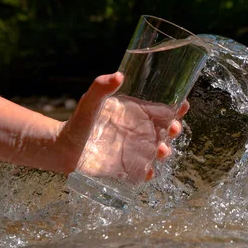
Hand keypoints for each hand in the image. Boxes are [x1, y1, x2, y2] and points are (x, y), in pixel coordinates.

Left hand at [55, 72, 188, 181]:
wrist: (63, 148)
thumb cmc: (78, 122)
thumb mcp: (89, 103)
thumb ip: (101, 88)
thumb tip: (119, 75)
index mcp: (135, 115)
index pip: (161, 110)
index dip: (175, 108)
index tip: (183, 105)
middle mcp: (138, 133)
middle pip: (165, 131)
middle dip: (174, 129)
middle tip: (174, 128)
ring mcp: (134, 151)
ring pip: (157, 151)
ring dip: (164, 151)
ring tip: (162, 150)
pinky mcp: (126, 168)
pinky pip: (142, 172)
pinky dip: (147, 173)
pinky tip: (148, 172)